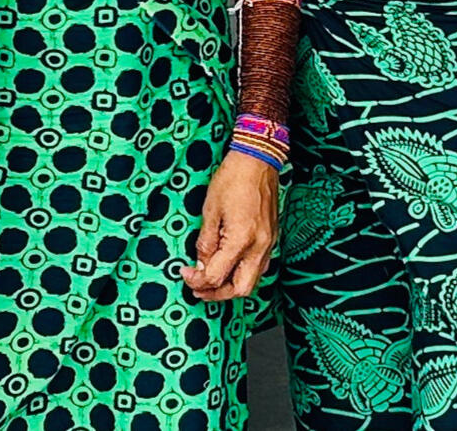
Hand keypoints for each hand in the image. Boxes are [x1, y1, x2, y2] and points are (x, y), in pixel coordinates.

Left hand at [181, 151, 277, 301]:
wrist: (258, 161)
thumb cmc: (232, 179)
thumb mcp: (210, 210)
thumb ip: (205, 242)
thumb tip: (201, 264)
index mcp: (241, 240)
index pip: (218, 276)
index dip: (198, 280)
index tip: (185, 274)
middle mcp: (259, 247)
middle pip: (241, 289)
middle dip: (218, 294)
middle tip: (197, 289)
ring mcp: (269, 244)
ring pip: (253, 280)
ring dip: (231, 286)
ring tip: (210, 283)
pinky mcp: (271, 239)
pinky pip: (259, 267)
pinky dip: (242, 273)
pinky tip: (228, 268)